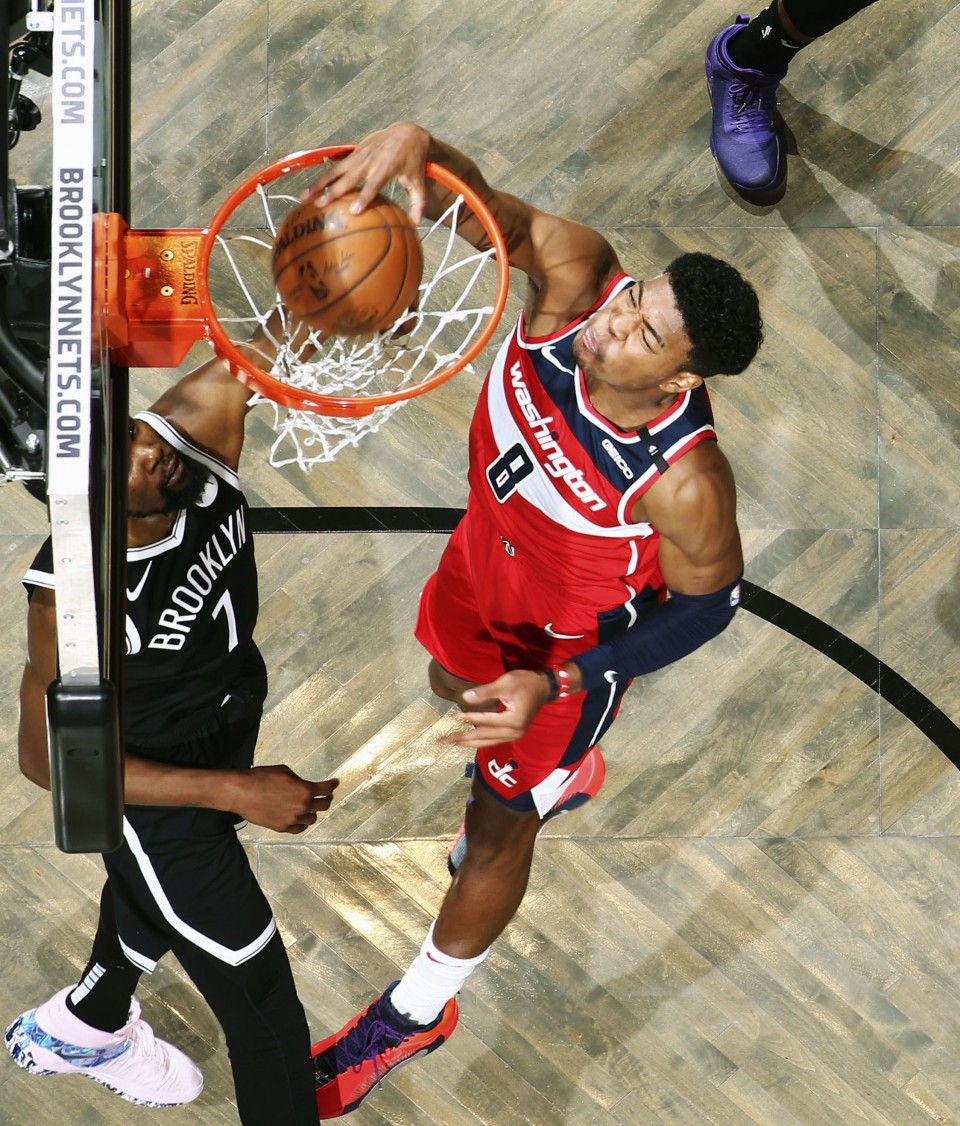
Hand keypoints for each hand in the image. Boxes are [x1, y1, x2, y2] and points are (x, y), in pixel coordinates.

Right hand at [222, 766, 338, 834]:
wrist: (242, 792)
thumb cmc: (261, 777)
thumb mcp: (285, 771)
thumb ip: (298, 780)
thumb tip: (302, 785)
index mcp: (305, 789)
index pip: (326, 789)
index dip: (332, 785)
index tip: (335, 783)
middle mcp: (302, 806)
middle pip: (323, 805)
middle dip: (326, 799)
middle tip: (326, 795)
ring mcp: (293, 818)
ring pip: (312, 818)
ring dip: (312, 811)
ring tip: (310, 807)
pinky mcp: (282, 827)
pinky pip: (299, 828)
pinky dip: (302, 823)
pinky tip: (301, 819)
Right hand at [302, 122, 430, 222]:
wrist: (407, 132)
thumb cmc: (413, 161)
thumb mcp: (418, 181)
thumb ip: (417, 203)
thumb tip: (414, 225)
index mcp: (387, 167)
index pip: (374, 184)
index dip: (365, 197)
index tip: (354, 211)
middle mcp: (371, 160)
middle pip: (349, 177)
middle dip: (333, 191)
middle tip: (320, 205)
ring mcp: (360, 154)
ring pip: (336, 170)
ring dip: (320, 183)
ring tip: (305, 196)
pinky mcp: (354, 152)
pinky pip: (337, 165)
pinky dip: (324, 176)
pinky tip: (312, 187)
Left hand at [437, 669, 551, 748]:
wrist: (545, 687)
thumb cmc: (526, 682)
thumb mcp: (505, 683)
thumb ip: (485, 692)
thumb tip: (464, 698)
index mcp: (513, 721)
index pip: (484, 721)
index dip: (467, 718)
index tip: (450, 717)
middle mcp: (514, 732)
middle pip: (483, 738)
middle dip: (462, 739)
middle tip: (442, 741)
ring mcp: (515, 735)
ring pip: (487, 742)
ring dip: (468, 742)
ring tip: (451, 742)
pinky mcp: (514, 733)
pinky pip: (493, 740)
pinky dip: (479, 740)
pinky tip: (468, 739)